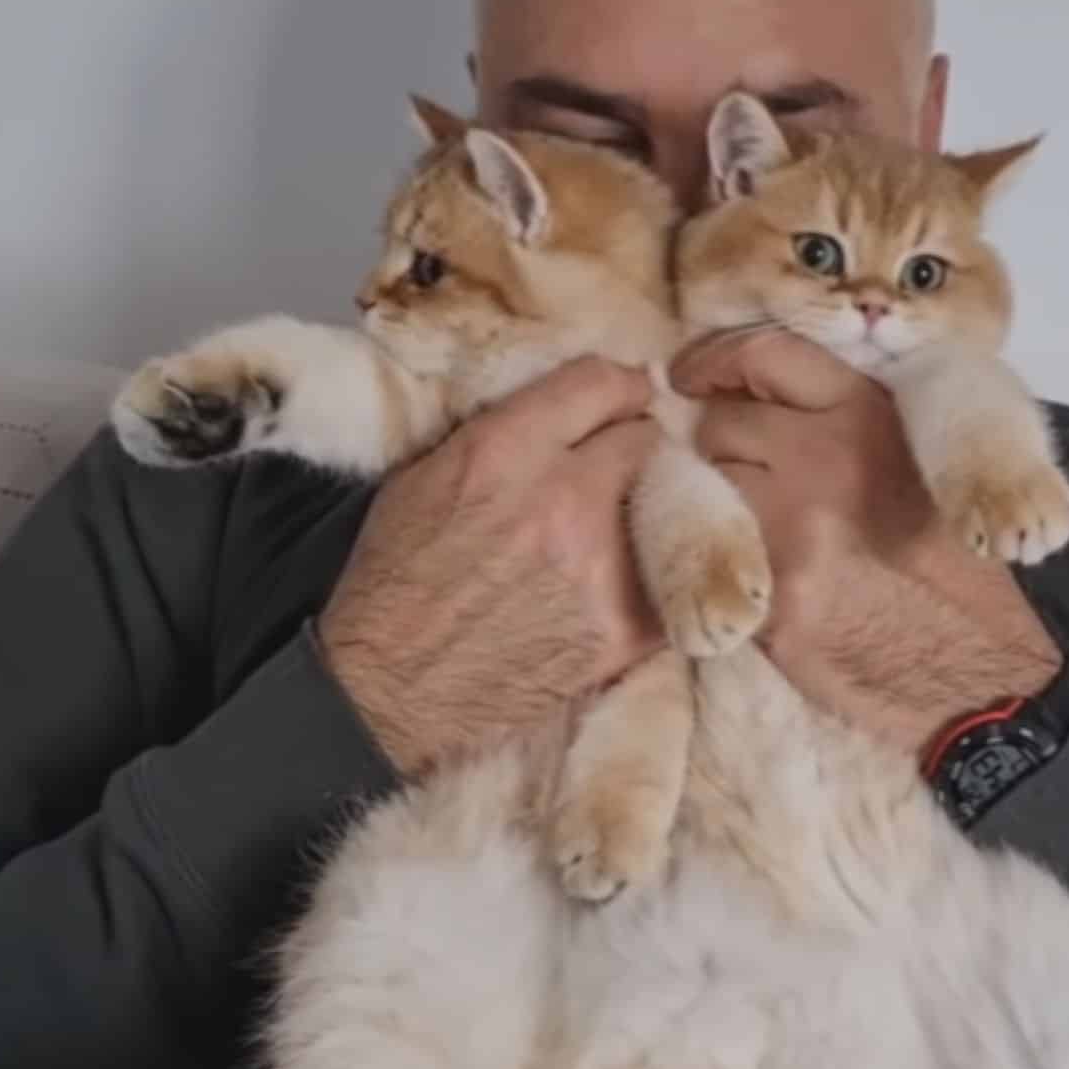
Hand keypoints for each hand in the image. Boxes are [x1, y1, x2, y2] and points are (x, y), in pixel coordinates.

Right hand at [318, 358, 662, 773]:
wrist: (391, 687)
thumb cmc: (396, 582)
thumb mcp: (423, 477)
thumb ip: (500, 434)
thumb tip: (561, 412)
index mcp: (505, 452)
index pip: (601, 381)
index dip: (621, 387)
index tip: (629, 397)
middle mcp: (562, 497)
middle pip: (646, 437)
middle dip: (634, 446)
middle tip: (623, 468)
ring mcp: (601, 564)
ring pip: (673, 502)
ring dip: (653, 505)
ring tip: (630, 522)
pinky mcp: (624, 627)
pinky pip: (677, 574)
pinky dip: (664, 570)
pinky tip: (642, 573)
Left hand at [672, 333, 1061, 753]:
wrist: (984, 663)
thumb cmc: (964, 562)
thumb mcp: (928, 459)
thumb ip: (856, 421)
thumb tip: (776, 397)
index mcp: (868, 415)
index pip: (764, 355)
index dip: (716, 360)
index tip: (694, 375)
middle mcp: (818, 457)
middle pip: (721, 422)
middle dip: (722, 442)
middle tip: (741, 469)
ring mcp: (785, 525)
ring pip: (707, 485)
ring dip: (722, 500)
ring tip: (761, 525)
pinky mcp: (765, 591)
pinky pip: (714, 552)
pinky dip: (728, 558)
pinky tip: (760, 575)